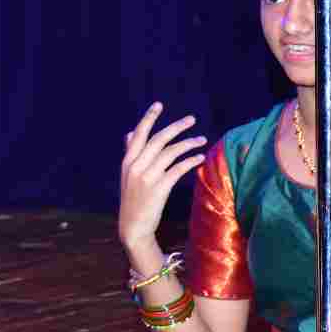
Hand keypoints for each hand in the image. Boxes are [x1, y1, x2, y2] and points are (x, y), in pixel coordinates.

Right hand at [118, 103, 207, 257]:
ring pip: (171, 152)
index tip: (159, 104)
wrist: (133, 226)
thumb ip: (130, 154)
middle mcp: (135, 166)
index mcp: (127, 161)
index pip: (138, 134)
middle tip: (192, 119)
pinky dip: (190, 161)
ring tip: (203, 140)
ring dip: (189, 144)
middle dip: (176, 127)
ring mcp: (147, 177)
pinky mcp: (159, 187)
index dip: (148, 118)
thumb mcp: (128, 175)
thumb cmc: (134, 199)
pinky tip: (200, 157)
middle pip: (159, 140)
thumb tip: (129, 133)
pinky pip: (178, 169)